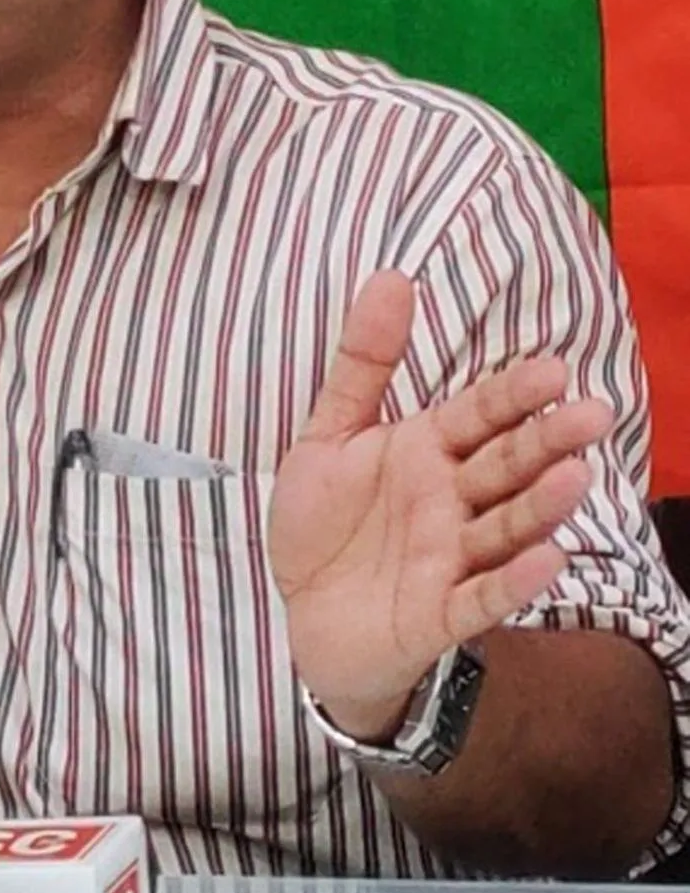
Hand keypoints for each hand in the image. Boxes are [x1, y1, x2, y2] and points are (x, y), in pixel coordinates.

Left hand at [268, 271, 612, 739]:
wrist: (301, 613)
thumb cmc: (325, 521)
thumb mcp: (330, 435)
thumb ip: (362, 364)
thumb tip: (390, 276)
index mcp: (426, 452)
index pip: (479, 416)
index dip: (511, 394)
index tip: (552, 368)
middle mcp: (450, 502)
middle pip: (505, 467)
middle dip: (545, 442)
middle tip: (591, 414)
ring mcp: (450, 560)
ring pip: (504, 529)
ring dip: (540, 506)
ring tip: (577, 477)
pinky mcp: (438, 615)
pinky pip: (480, 598)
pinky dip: (512, 583)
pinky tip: (549, 560)